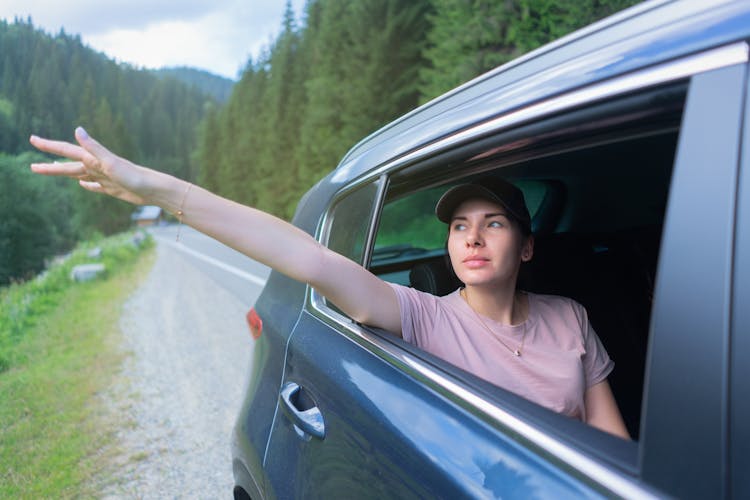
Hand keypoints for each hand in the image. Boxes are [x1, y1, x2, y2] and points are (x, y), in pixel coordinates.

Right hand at [29, 127, 149, 205]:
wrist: (155, 190)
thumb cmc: (135, 176)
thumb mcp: (111, 162)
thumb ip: (94, 148)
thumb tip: (77, 129)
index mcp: (94, 159)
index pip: (66, 151)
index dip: (49, 146)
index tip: (32, 139)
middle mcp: (97, 167)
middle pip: (68, 166)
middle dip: (50, 165)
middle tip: (31, 167)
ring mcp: (104, 178)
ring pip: (78, 174)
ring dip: (64, 173)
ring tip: (51, 170)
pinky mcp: (113, 188)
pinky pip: (95, 186)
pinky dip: (87, 185)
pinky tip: (82, 185)